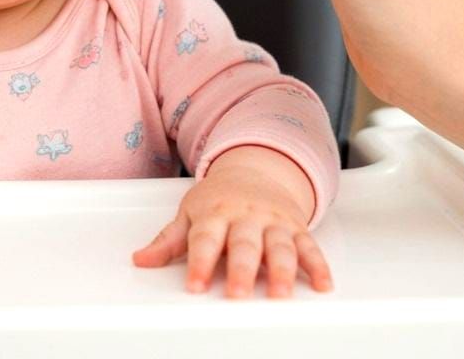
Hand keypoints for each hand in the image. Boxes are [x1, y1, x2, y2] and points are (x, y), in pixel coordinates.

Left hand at [132, 146, 331, 297]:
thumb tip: (140, 260)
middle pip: (244, 244)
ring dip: (282, 271)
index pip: (205, 240)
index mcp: (215, 213)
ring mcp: (273, 221)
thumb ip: (168, 240)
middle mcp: (246, 216)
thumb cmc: (217, 199)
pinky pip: (310, 246)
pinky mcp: (296, 228)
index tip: (195, 286)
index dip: (200, 263)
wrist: (254, 170)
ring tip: (281, 294)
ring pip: (280, 246)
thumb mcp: (189, 213)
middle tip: (238, 294)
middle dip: (242, 269)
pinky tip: (323, 285)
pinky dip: (319, 265)